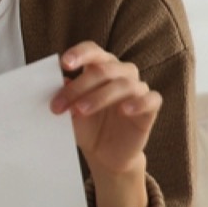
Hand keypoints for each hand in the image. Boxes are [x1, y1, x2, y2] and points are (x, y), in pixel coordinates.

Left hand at [50, 42, 161, 206]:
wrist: (105, 154)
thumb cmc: (88, 127)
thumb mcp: (71, 112)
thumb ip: (65, 96)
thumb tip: (56, 82)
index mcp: (101, 67)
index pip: (93, 51)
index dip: (80, 54)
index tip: (64, 63)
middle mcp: (122, 73)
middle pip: (104, 70)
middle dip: (79, 87)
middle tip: (60, 105)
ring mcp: (138, 89)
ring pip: (124, 84)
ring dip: (99, 96)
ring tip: (80, 111)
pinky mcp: (150, 108)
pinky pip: (151, 99)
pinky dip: (138, 103)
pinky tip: (123, 110)